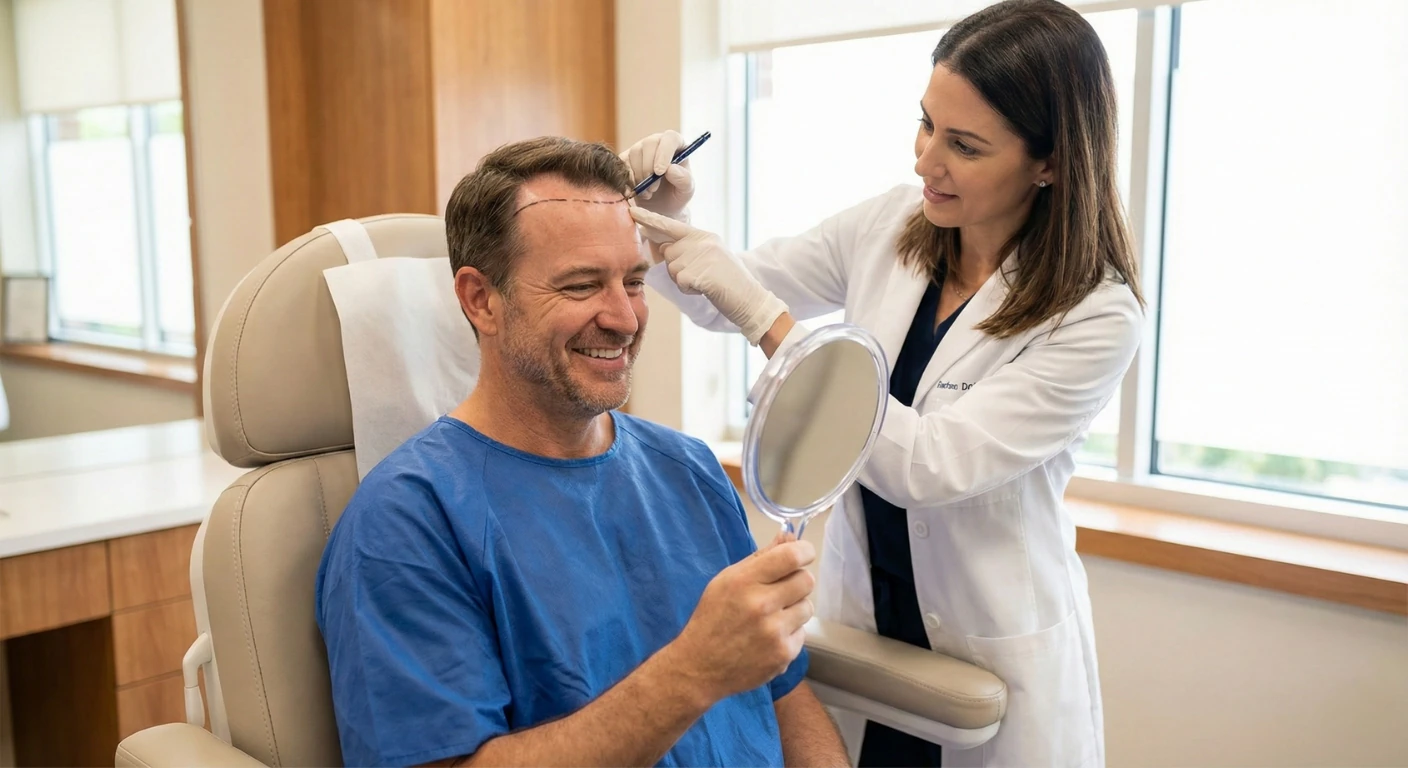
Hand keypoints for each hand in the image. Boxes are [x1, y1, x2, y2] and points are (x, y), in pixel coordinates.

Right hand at [621, 131, 694, 220]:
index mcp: (676, 145)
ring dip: (639, 177)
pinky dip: (626, 180)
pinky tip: (634, 192)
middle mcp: (657, 142)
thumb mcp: (686, 191)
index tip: (660, 172)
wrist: (660, 206)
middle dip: (649, 168)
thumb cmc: (676, 194)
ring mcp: (640, 149)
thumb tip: (671, 169)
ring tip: (648, 193)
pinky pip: (622, 163)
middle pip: (649, 143)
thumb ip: (684, 180)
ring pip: (635, 154)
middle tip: (653, 189)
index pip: (670, 138)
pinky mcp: (626, 158)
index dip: (664, 153)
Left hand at [630, 208, 787, 344]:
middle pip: (668, 253)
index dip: (650, 220)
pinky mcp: (700, 273)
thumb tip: (663, 248)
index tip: (632, 213)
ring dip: (684, 281)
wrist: (751, 299)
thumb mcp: (711, 257)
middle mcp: (702, 241)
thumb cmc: (729, 282)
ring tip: (705, 282)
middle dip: (677, 268)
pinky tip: (706, 289)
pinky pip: (680, 282)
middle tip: (700, 275)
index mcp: (704, 235)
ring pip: (672, 269)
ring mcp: (701, 256)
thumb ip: (689, 249)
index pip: (671, 225)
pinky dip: (689, 290)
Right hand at [669, 537, 816, 703]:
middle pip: (806, 580)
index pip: (792, 556)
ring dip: (794, 608)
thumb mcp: (727, 580)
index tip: (803, 554)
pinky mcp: (784, 654)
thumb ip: (761, 558)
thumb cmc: (712, 618)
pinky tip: (768, 638)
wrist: (699, 667)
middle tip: (782, 589)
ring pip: (807, 607)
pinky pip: (802, 633)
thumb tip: (790, 537)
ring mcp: (775, 632)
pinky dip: (789, 633)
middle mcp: (762, 605)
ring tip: (772, 616)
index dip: (804, 551)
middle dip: (798, 581)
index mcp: (744, 581)